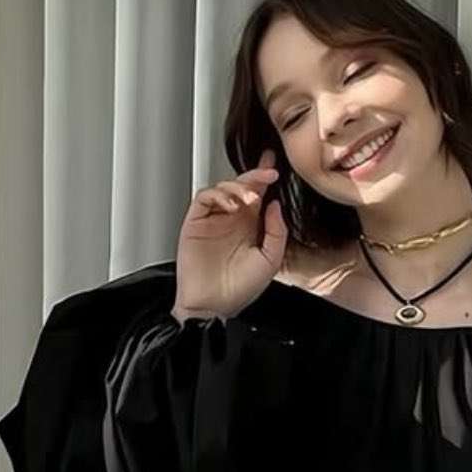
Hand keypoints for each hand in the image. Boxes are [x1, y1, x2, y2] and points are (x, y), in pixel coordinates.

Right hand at [173, 147, 287, 319]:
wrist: (213, 306)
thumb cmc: (239, 290)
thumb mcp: (270, 261)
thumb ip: (276, 233)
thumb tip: (275, 205)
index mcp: (249, 228)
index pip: (257, 195)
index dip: (264, 177)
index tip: (274, 165)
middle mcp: (231, 221)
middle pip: (241, 186)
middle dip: (254, 175)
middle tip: (266, 173)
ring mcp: (212, 221)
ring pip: (222, 188)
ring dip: (237, 187)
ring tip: (249, 199)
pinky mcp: (195, 223)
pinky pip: (204, 198)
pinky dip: (217, 195)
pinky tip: (230, 206)